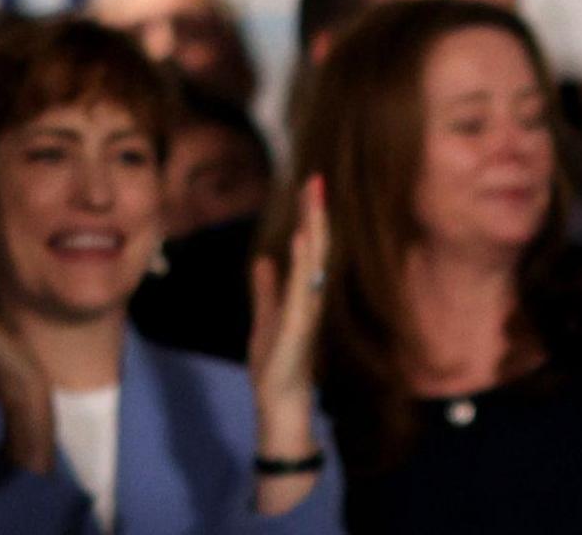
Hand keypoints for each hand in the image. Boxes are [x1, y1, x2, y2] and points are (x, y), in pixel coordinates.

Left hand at [247, 177, 328, 515]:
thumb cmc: (275, 366)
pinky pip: (304, 286)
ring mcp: (308, 308)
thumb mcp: (264, 320)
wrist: (278, 403)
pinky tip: (304, 238)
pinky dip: (305, 261)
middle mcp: (311, 296)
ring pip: (315, 260)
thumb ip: (266, 290)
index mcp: (303, 293)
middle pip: (317, 246)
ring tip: (312, 197)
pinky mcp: (300, 323)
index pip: (309, 248)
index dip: (309, 217)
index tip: (308, 187)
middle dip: (315, 213)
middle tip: (315, 179)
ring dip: (314, 227)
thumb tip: (264, 260)